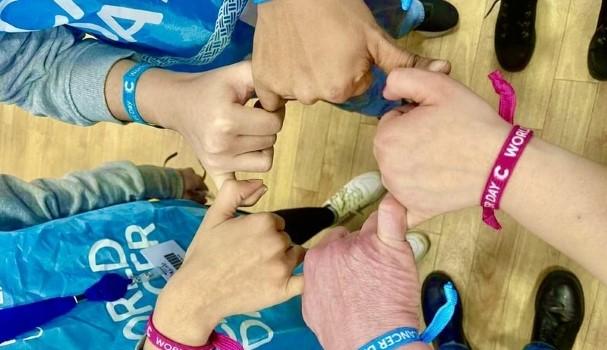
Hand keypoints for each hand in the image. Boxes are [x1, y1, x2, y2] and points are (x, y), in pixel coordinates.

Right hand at [108, 60, 284, 187]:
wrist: (178, 103)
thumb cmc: (211, 88)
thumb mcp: (237, 73)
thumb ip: (264, 78)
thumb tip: (290, 93)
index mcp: (227, 120)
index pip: (273, 123)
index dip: (274, 110)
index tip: (261, 104)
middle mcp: (221, 145)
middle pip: (270, 141)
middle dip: (268, 127)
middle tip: (253, 115)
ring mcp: (217, 162)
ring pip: (265, 162)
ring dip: (263, 146)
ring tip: (249, 132)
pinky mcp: (214, 171)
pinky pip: (239, 191)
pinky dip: (249, 191)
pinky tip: (256, 185)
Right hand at [150, 180, 304, 346]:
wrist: (198, 293)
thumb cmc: (205, 254)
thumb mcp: (215, 215)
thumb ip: (235, 192)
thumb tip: (260, 183)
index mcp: (263, 222)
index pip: (276, 223)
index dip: (263, 232)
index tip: (247, 242)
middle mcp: (276, 242)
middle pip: (285, 239)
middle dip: (272, 246)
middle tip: (249, 258)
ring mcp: (282, 267)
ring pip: (295, 257)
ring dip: (283, 261)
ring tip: (260, 272)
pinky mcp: (284, 289)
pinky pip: (306, 280)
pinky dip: (303, 278)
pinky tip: (293, 279)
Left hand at [176, 168, 207, 203]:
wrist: (162, 180)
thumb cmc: (178, 191)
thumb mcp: (189, 198)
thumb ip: (198, 199)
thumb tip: (205, 199)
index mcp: (199, 180)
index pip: (205, 188)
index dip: (203, 195)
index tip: (199, 200)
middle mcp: (194, 173)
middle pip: (197, 182)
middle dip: (195, 188)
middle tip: (190, 196)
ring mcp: (185, 170)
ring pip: (190, 178)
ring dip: (188, 184)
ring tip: (182, 191)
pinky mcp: (177, 169)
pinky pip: (183, 176)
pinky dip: (182, 180)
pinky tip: (177, 186)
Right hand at [252, 0, 450, 110]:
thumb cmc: (337, 8)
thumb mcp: (375, 36)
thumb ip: (406, 61)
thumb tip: (446, 71)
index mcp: (344, 88)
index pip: (353, 89)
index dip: (350, 67)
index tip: (341, 48)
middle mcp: (316, 95)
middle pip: (328, 91)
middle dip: (328, 73)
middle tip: (322, 45)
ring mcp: (288, 90)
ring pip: (303, 90)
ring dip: (303, 75)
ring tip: (303, 47)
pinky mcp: (265, 82)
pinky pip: (274, 95)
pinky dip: (279, 82)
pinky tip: (285, 59)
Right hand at [303, 195, 427, 349]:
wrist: (370, 343)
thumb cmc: (345, 334)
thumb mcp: (314, 309)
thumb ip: (316, 286)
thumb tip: (320, 283)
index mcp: (315, 261)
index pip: (331, 243)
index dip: (345, 254)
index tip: (355, 267)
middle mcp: (334, 248)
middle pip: (351, 236)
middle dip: (361, 248)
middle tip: (374, 271)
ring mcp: (361, 245)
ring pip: (372, 230)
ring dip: (380, 241)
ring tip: (390, 266)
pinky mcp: (388, 247)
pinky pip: (391, 216)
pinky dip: (395, 211)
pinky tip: (398, 207)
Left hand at [374, 69, 511, 225]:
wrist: (502, 163)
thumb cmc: (472, 124)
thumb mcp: (438, 85)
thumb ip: (402, 78)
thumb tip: (385, 90)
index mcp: (386, 138)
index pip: (391, 120)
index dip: (411, 116)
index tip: (433, 119)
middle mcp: (386, 168)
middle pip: (392, 146)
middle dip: (410, 139)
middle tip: (441, 137)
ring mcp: (400, 192)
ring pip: (399, 169)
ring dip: (413, 163)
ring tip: (444, 158)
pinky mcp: (416, 209)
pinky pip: (401, 209)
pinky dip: (404, 207)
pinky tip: (413, 201)